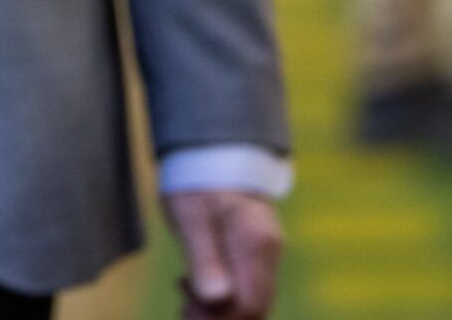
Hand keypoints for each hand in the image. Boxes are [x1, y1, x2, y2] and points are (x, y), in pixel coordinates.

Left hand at [165, 189, 282, 319]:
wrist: (210, 150)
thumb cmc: (195, 179)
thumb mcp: (190, 215)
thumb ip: (204, 258)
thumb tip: (217, 300)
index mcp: (254, 243)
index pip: (248, 305)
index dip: (219, 319)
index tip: (187, 310)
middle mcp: (268, 251)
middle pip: (254, 308)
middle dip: (219, 317)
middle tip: (184, 308)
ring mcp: (265, 251)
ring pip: (251, 300)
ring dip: (219, 309)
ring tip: (185, 295)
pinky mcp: (256, 250)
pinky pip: (247, 286)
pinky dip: (223, 294)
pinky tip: (194, 283)